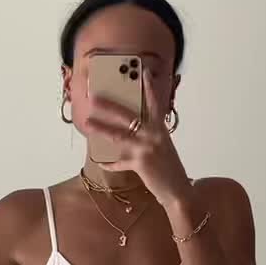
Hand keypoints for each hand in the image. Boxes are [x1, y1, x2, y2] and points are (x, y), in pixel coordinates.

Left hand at [84, 69, 192, 210]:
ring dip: (101, 128)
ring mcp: (146, 149)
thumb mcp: (164, 148)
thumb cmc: (170, 170)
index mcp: (161, 129)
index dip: (149, 88)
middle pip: (128, 116)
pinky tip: (100, 162)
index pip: (154, 104)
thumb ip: (151, 136)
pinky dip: (110, 164)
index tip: (143, 72)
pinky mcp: (140, 164)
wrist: (178, 191)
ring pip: (118, 136)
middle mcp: (153, 135)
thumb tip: (134, 129)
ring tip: (87, 122)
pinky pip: (119, 163)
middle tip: (94, 97)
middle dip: (109, 106)